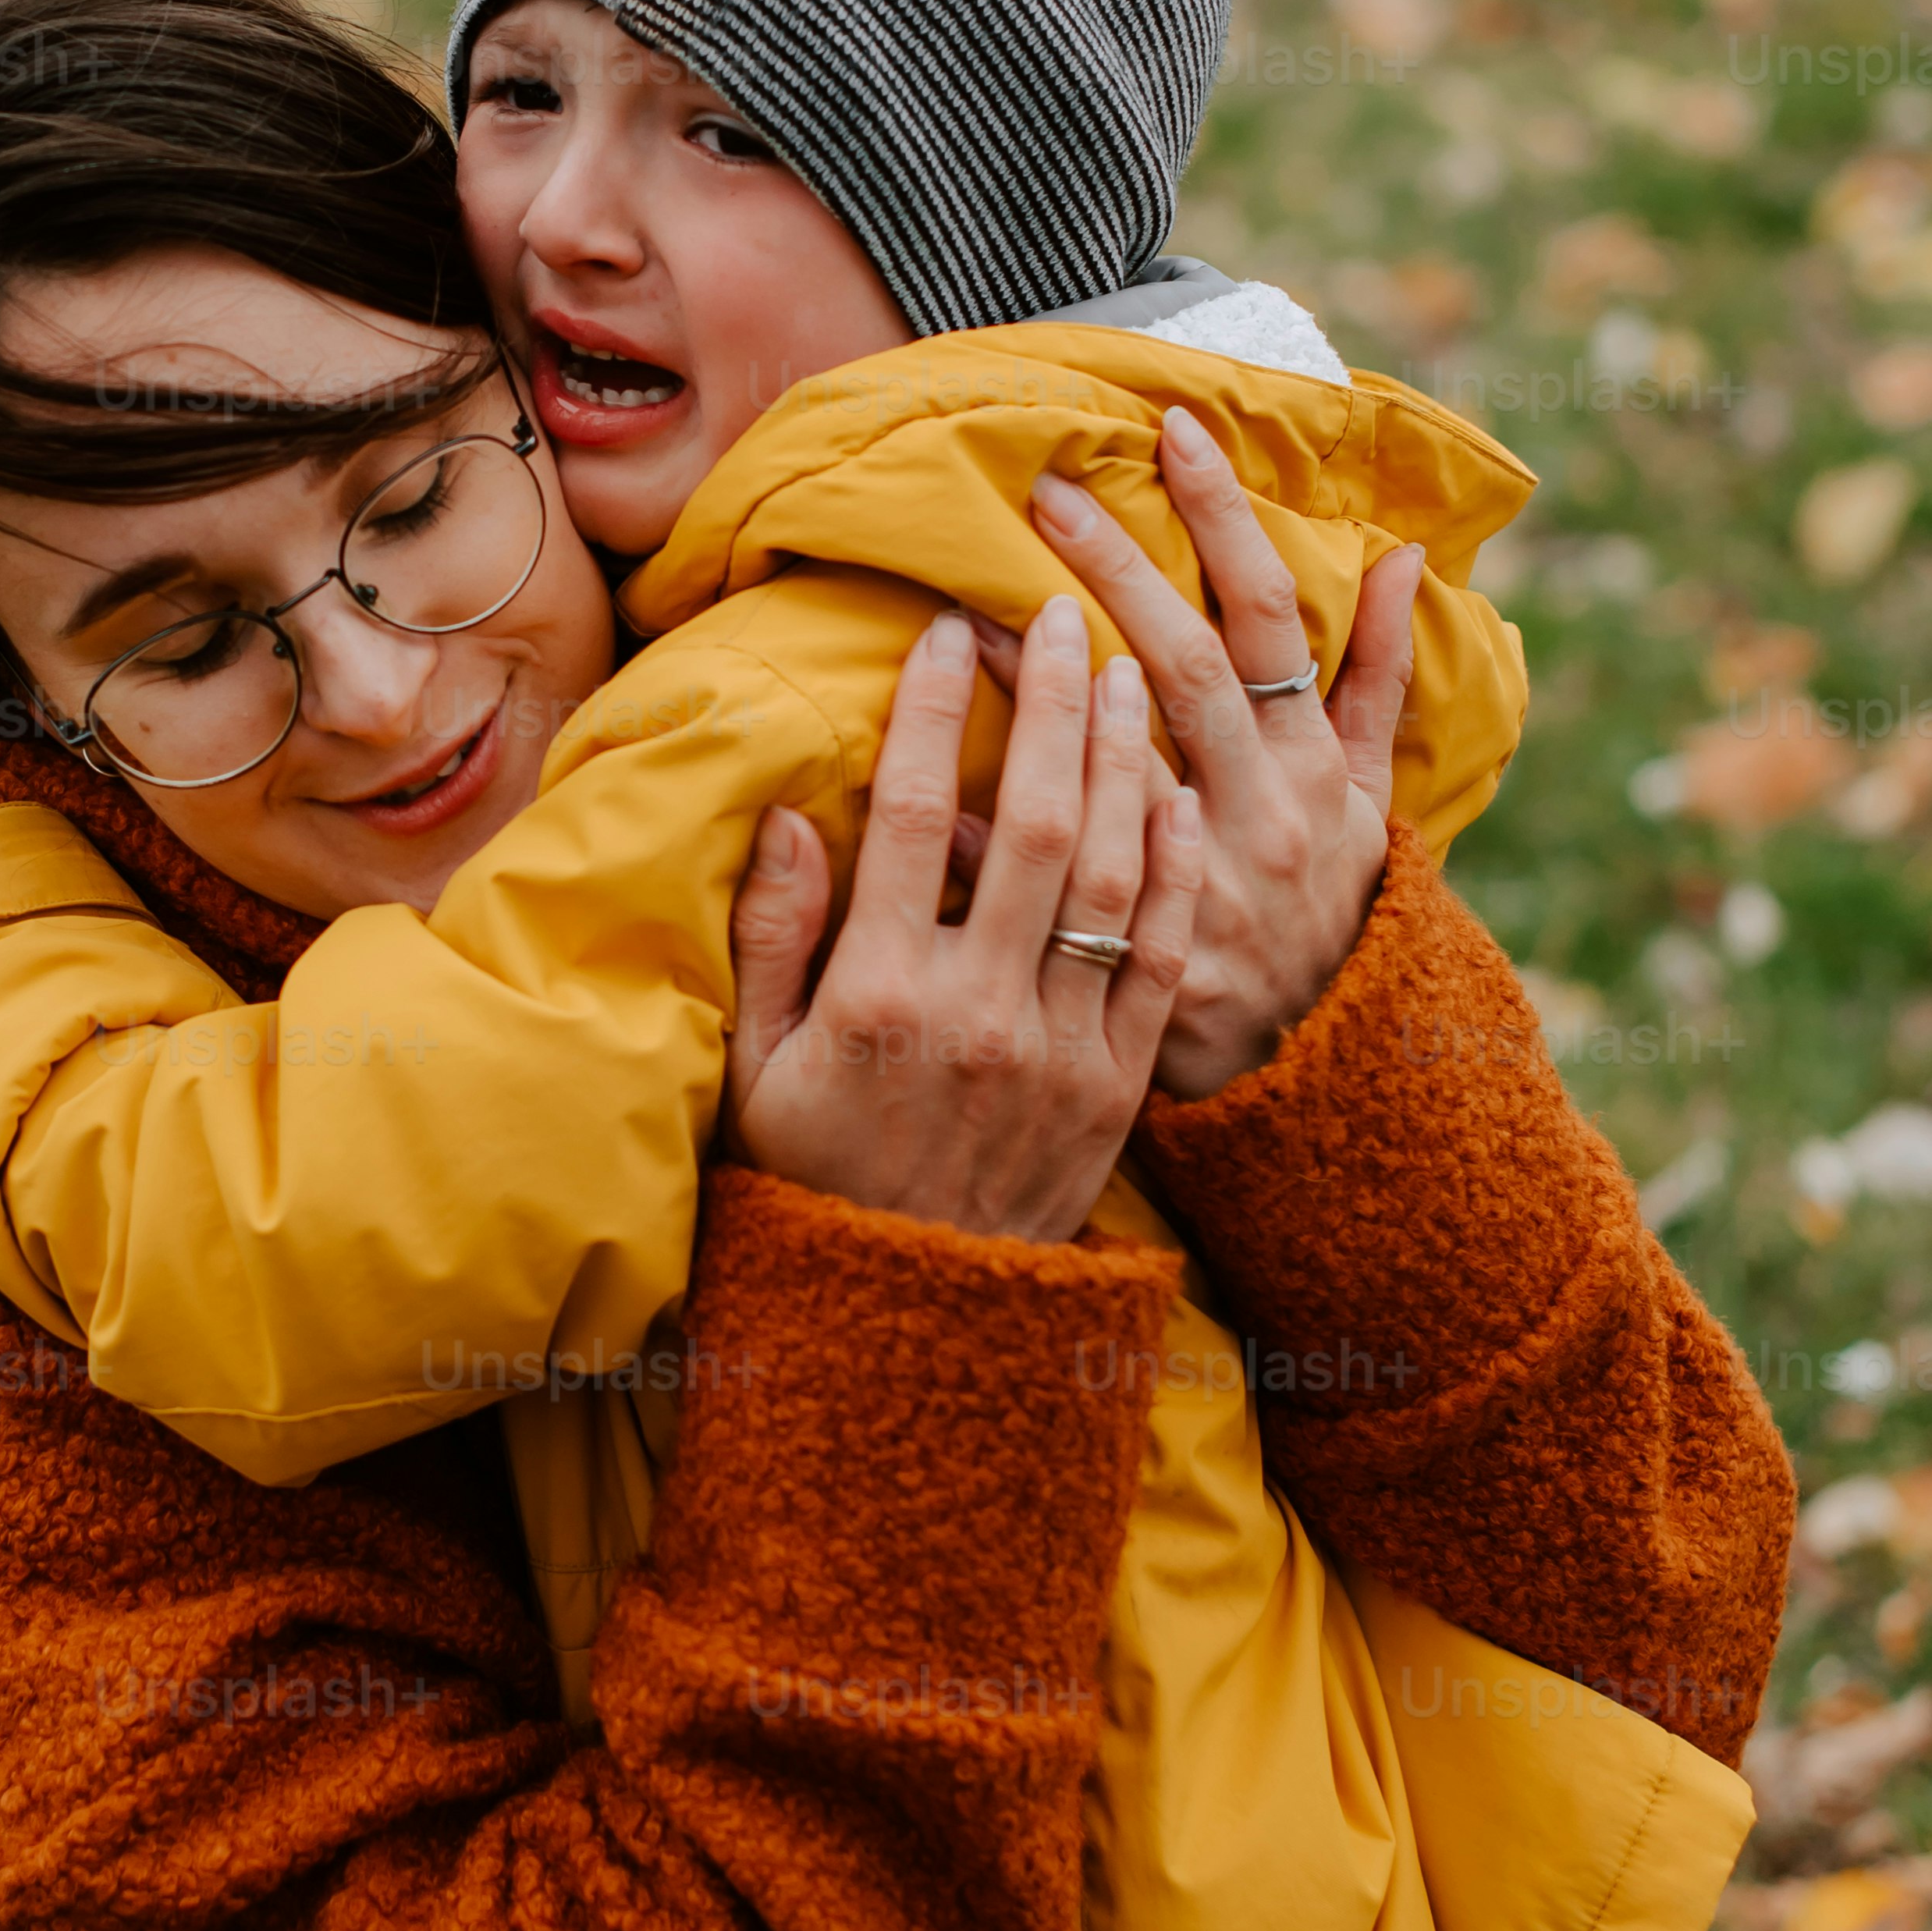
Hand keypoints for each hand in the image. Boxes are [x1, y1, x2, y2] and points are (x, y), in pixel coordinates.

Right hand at [723, 602, 1199, 1241]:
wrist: (903, 1315)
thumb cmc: (811, 1172)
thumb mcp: (753, 1064)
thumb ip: (770, 938)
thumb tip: (787, 818)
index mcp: (878, 994)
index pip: (916, 819)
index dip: (937, 713)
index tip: (946, 630)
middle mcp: (976, 1010)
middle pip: (1036, 820)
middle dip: (1054, 705)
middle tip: (1064, 616)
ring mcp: (1058, 1048)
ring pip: (1112, 875)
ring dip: (1126, 762)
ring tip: (1129, 672)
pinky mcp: (1117, 1086)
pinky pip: (1159, 957)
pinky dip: (1175, 871)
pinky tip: (1179, 794)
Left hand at [1011, 404, 1421, 1099]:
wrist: (1320, 1070)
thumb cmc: (1330, 911)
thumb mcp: (1375, 800)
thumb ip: (1380, 682)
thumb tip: (1399, 558)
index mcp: (1313, 767)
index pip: (1266, 619)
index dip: (1225, 523)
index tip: (1171, 430)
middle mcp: (1262, 815)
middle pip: (1184, 671)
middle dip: (1117, 572)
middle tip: (1044, 488)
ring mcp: (1201, 884)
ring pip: (1115, 767)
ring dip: (1043, 684)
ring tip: (970, 602)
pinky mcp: (1142, 955)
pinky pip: (1056, 882)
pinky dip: (998, 835)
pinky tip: (933, 779)